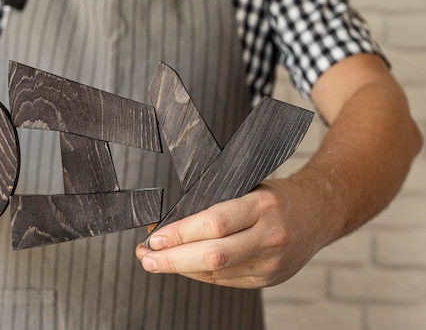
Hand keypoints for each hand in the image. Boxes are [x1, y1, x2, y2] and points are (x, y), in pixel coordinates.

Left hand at [136, 179, 331, 287]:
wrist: (321, 212)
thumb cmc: (278, 196)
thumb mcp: (249, 187)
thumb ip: (217, 204)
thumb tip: (170, 224)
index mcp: (264, 205)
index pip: (214, 224)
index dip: (180, 234)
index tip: (153, 237)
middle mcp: (270, 237)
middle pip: (213, 256)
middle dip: (172, 260)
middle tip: (146, 257)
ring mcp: (272, 263)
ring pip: (216, 273)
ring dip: (180, 269)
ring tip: (155, 261)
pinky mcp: (269, 279)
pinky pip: (225, 280)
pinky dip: (199, 273)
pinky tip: (183, 266)